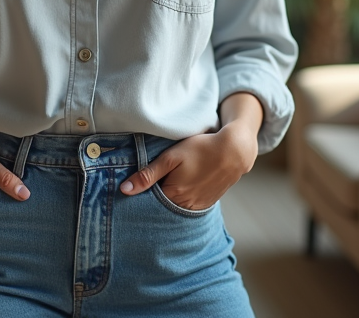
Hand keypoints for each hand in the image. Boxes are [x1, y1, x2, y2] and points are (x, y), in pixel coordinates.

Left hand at [118, 92, 262, 210]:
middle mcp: (185, 206)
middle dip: (153, 200)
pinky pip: (188, 207)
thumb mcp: (171, 157)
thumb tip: (124, 190)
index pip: (148, 203)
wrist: (234, 151)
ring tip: (166, 185)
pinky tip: (180, 188)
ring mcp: (198, 206)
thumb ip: (147, 174)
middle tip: (149, 186)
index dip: (140, 195)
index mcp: (173, 195)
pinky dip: (181, 201)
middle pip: (161, 207)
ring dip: (168, 201)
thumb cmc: (201, 149)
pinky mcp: (207, 203)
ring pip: (175, 208)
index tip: (134, 189)